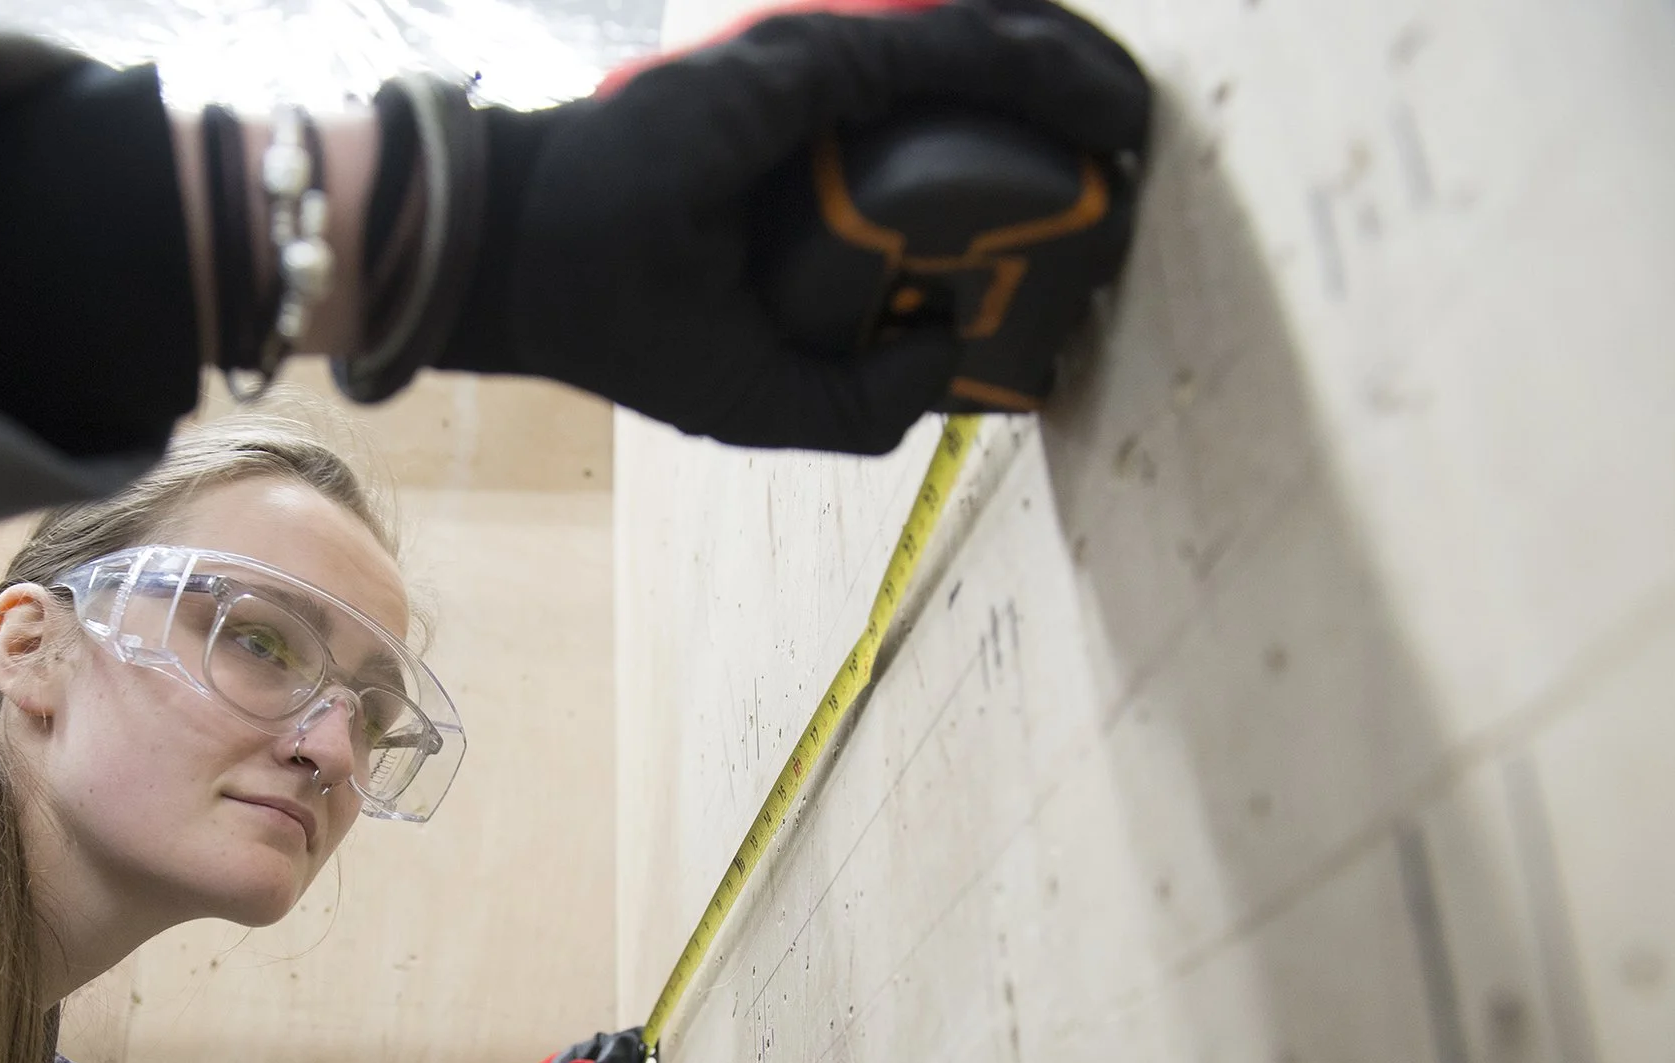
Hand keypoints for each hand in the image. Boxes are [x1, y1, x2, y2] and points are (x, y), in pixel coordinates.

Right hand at [439, 0, 1150, 452]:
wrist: (533, 267)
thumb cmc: (631, 325)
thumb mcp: (763, 399)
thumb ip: (858, 399)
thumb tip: (959, 368)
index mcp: (820, 199)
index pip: (950, 168)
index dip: (1034, 179)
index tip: (1102, 213)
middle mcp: (831, 131)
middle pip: (982, 104)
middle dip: (1071, 123)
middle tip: (1139, 162)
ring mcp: (823, 87)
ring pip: (985, 60)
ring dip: (1076, 82)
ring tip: (1141, 121)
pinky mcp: (814, 64)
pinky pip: (950, 51)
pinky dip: (1036, 66)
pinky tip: (1103, 102)